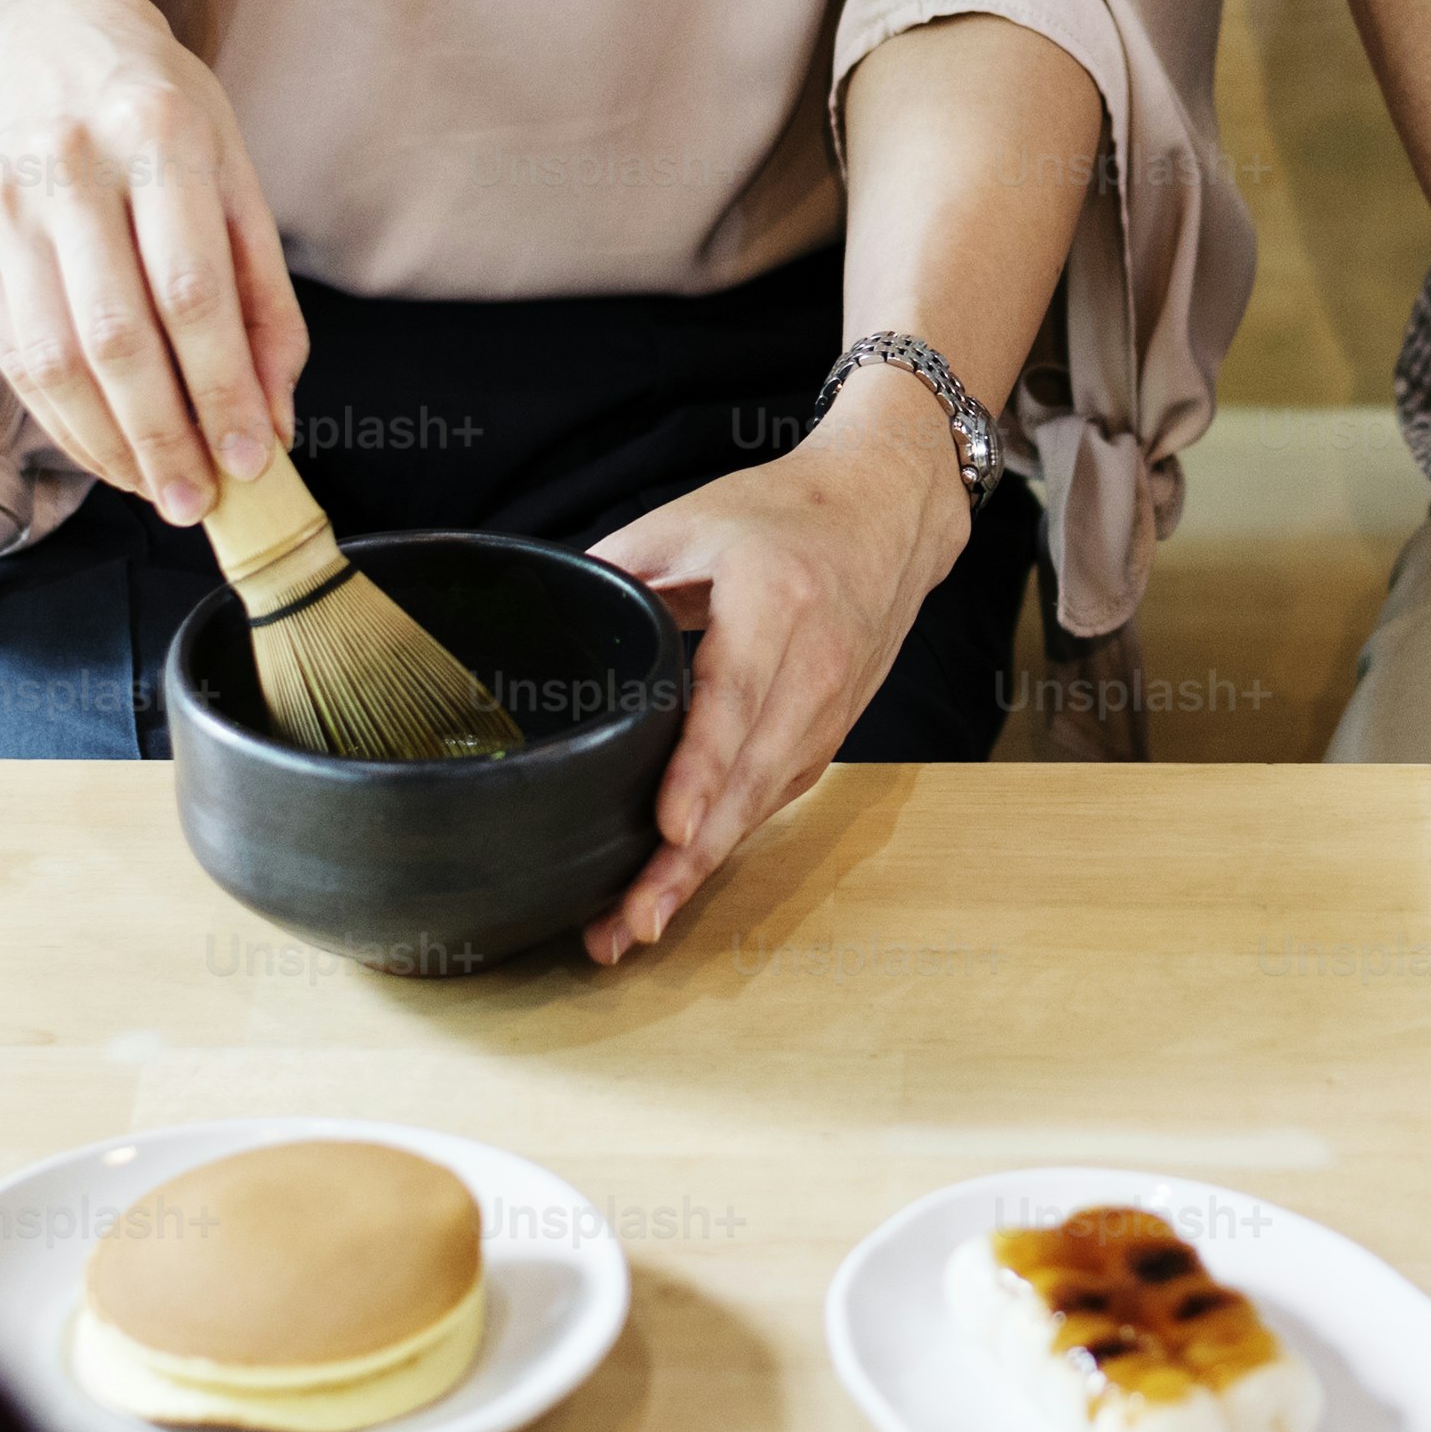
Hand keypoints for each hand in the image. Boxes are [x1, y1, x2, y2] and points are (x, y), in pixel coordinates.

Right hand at [0, 0, 309, 524]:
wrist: (42, 38)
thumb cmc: (161, 113)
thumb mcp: (236, 175)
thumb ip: (263, 297)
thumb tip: (273, 415)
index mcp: (158, 137)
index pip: (191, 291)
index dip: (222, 388)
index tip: (254, 459)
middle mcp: (70, 168)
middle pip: (115, 336)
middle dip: (164, 436)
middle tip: (201, 501)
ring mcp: (5, 206)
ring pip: (53, 358)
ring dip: (110, 444)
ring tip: (160, 489)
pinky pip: (13, 356)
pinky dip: (63, 421)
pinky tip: (107, 451)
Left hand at [579, 372, 974, 959]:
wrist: (888, 509)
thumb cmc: (785, 512)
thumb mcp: (689, 519)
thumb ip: (616, 570)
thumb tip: (542, 625)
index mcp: (775, 603)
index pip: (735, 700)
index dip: (701, 770)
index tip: (669, 828)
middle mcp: (815, 667)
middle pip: (751, 779)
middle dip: (690, 859)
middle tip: (630, 921)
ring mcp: (832, 707)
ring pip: (765, 804)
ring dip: (704, 868)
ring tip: (637, 922)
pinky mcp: (834, 731)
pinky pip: (777, 796)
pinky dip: (730, 841)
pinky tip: (682, 877)